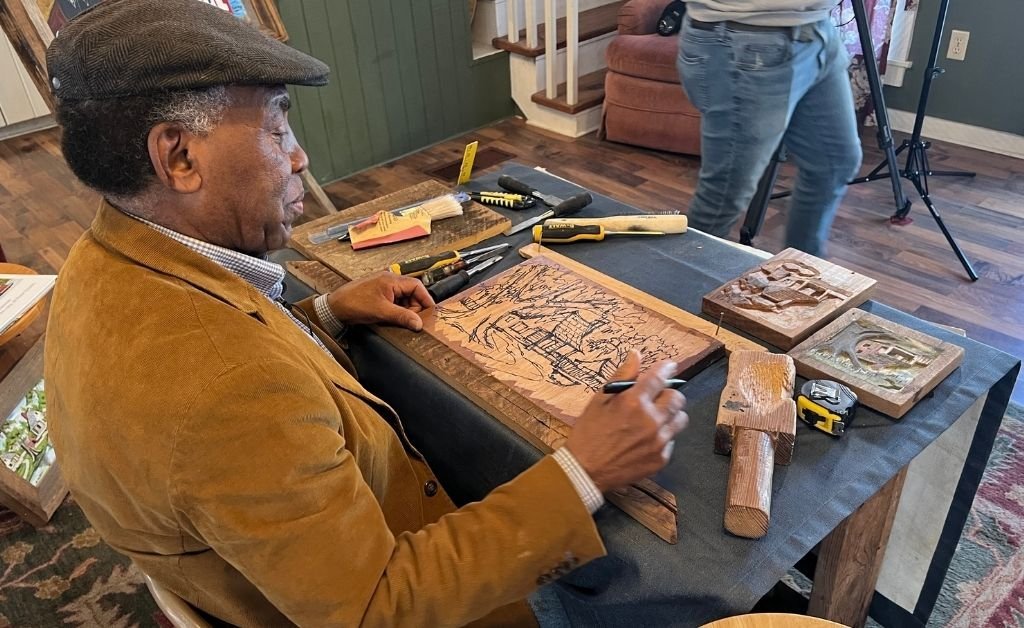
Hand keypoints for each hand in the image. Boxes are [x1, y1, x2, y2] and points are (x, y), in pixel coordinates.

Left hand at [326, 271, 433, 330]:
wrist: (334, 307)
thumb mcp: (381, 312)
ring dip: (404, 310)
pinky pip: (394, 301)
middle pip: (411, 293)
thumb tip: (419, 323)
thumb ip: (402, 317)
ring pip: (403, 298)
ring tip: (397, 319)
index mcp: (391, 279)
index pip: (417, 286)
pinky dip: (396, 310)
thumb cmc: (354, 304)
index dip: (425, 298)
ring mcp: (383, 287)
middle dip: (414, 307)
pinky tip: (390, 317)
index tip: (430, 312)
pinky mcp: (379, 294)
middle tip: (411, 320)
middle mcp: (389, 280)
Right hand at [565, 351, 687, 492]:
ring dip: (670, 414)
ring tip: (656, 418)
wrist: (585, 471)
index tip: (669, 366)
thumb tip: (636, 355)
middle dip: (669, 393)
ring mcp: (658, 441)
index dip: (666, 368)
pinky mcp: (661, 458)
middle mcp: (651, 420)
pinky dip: (663, 436)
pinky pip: (672, 440)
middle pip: (677, 398)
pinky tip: (647, 439)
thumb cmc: (588, 433)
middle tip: (658, 396)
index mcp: (633, 402)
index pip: (659, 377)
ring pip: (680, 419)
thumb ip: (621, 377)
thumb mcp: (599, 400)